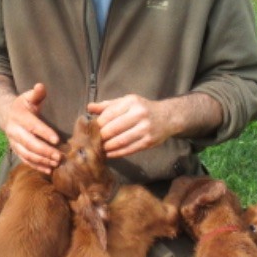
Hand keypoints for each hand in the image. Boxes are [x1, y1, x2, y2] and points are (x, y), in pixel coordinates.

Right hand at [3, 83, 61, 172]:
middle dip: (45, 151)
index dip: (44, 133)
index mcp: (19, 117)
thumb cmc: (23, 105)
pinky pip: (25, 160)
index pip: (33, 126)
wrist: (6, 115)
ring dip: (42, 160)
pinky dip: (37, 166)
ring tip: (56, 163)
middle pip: (30, 144)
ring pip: (27, 154)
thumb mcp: (28, 97)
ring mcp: (14, 142)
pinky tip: (49, 170)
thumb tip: (40, 86)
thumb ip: (36, 93)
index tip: (57, 140)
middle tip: (59, 156)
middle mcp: (14, 131)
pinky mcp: (16, 150)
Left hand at [88, 92, 223, 158]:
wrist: (167, 117)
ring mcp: (145, 129)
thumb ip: (107, 105)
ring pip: (120, 141)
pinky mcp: (149, 141)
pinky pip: (129, 149)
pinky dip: (117, 153)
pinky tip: (110, 154)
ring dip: (107, 147)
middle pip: (113, 129)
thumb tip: (89, 108)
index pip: (108, 114)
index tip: (91, 130)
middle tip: (93, 142)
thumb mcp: (126, 102)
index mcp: (131, 102)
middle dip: (101, 137)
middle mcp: (139, 114)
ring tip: (100, 149)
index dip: (97, 125)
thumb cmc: (142, 108)